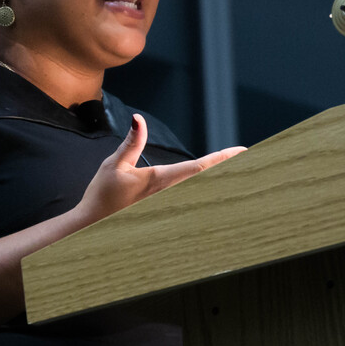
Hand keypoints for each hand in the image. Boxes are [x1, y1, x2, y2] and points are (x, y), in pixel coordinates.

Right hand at [78, 114, 245, 223]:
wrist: (91, 226)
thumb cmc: (101, 196)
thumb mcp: (114, 165)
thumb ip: (131, 143)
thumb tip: (138, 119)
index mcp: (161, 180)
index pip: (198, 167)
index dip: (222, 158)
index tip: (241, 151)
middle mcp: (169, 193)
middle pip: (206, 178)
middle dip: (229, 167)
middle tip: (253, 156)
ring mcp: (167, 202)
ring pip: (199, 188)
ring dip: (218, 177)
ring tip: (240, 166)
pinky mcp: (161, 206)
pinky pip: (188, 194)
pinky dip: (203, 185)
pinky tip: (213, 183)